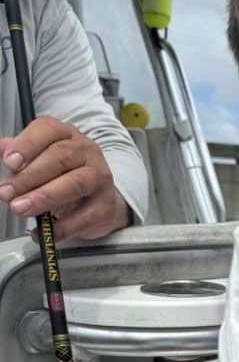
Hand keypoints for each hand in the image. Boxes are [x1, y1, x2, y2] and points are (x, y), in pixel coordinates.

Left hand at [0, 117, 131, 241]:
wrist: (100, 203)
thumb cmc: (66, 177)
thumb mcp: (42, 160)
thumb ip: (21, 154)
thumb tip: (1, 149)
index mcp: (67, 135)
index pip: (49, 130)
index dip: (28, 145)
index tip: (9, 163)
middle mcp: (87, 152)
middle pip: (60, 157)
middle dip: (29, 176)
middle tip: (6, 193)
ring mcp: (99, 178)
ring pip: (75, 183)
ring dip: (44, 197)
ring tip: (20, 209)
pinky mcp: (105, 205)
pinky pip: (83, 216)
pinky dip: (60, 226)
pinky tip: (42, 231)